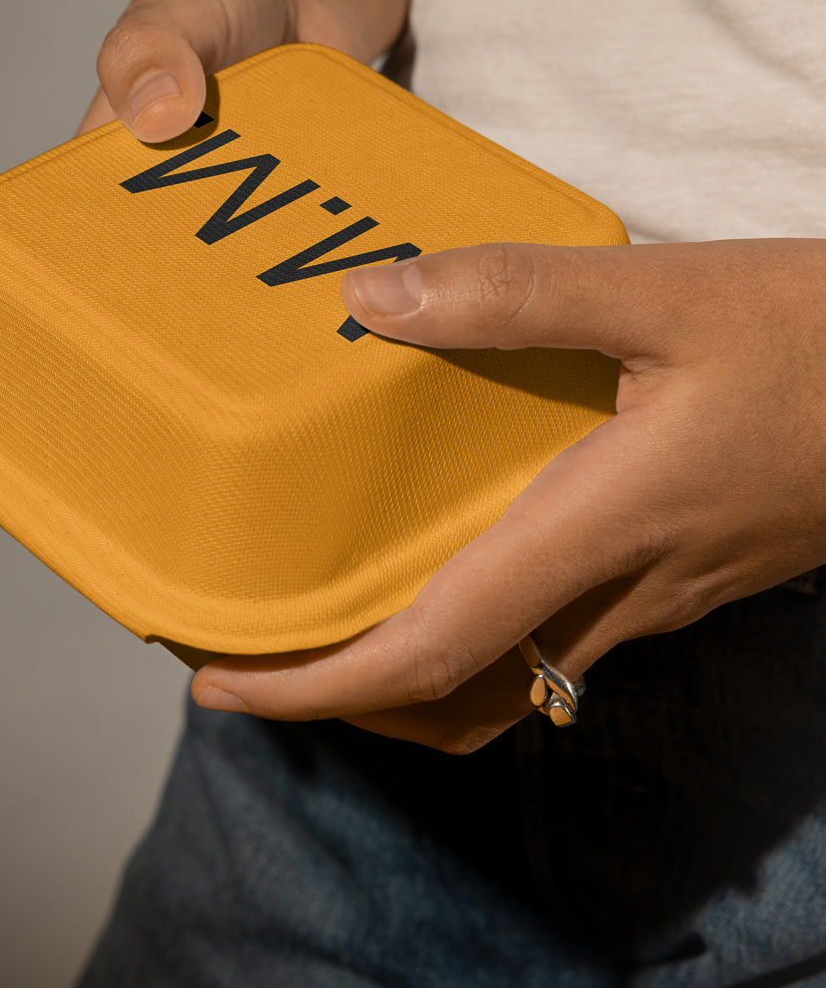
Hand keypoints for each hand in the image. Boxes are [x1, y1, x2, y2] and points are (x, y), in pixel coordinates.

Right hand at [0, 0, 379, 524]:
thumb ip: (157, 41)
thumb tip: (151, 112)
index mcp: (98, 207)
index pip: (15, 309)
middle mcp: (166, 254)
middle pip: (110, 369)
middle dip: (90, 455)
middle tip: (101, 537)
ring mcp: (244, 265)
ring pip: (215, 373)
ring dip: (208, 438)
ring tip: (219, 522)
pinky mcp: (320, 259)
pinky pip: (311, 332)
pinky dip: (316, 377)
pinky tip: (335, 432)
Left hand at [190, 238, 825, 752]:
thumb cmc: (817, 340)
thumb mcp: (665, 292)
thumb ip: (514, 293)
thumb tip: (371, 296)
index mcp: (600, 529)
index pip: (429, 652)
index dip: (315, 689)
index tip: (220, 684)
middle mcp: (624, 592)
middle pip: (456, 693)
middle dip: (344, 695)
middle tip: (254, 650)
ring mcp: (661, 597)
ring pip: (510, 676)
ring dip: (409, 669)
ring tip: (330, 610)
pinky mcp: (684, 575)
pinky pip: (559, 636)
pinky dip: (477, 629)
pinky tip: (455, 553)